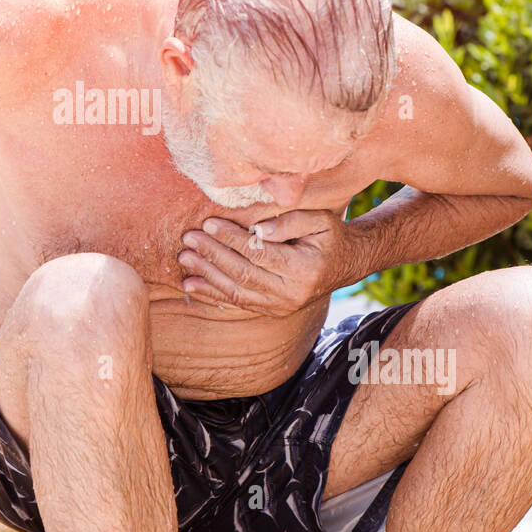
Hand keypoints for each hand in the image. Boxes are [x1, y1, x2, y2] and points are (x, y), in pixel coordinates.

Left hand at [176, 209, 356, 315]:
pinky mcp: (272, 311)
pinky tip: (191, 285)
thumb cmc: (329, 236)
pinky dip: (211, 294)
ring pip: (236, 292)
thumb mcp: (319, 220)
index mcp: (304, 268)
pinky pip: (238, 303)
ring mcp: (280, 306)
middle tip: (189, 238)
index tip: (209, 222)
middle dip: (212, 254)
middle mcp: (291, 293)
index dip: (231, 238)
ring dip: (206, 275)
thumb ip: (290, 222)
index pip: (258, 253)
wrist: (346, 264)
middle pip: (243, 273)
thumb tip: (258, 229)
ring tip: (185, 258)